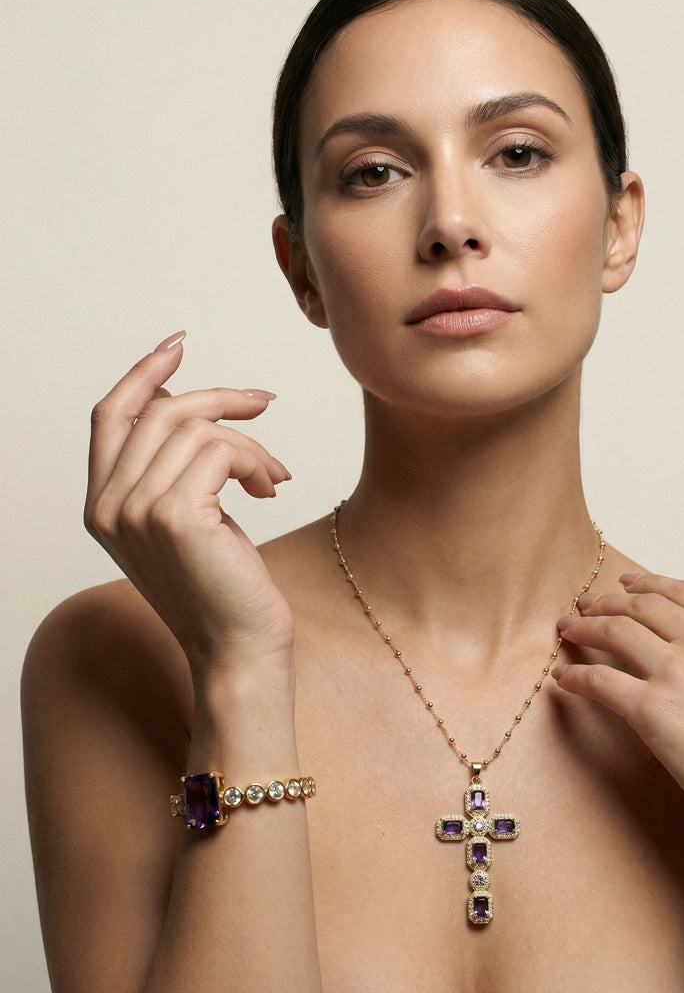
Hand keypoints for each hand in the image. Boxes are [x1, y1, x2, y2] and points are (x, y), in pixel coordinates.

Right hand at [84, 332, 294, 682]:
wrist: (239, 646)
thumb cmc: (222, 585)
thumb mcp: (186, 517)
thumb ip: (171, 467)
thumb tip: (190, 406)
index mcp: (102, 506)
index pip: (109, 416)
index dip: (142, 374)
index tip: (178, 346)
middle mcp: (108, 507)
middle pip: (161, 412)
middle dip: (221, 399)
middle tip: (263, 403)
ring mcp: (137, 511)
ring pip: (197, 428)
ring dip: (249, 442)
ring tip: (273, 474)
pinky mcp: (175, 516)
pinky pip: (220, 450)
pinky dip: (255, 460)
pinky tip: (271, 487)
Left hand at [552, 572, 683, 845]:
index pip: (681, 591)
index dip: (647, 582)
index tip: (625, 582)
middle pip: (640, 606)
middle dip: (607, 602)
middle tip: (587, 605)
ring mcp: (675, 671)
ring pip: (613, 632)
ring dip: (583, 626)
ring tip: (567, 629)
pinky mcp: (650, 708)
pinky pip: (598, 680)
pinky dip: (576, 676)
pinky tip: (564, 679)